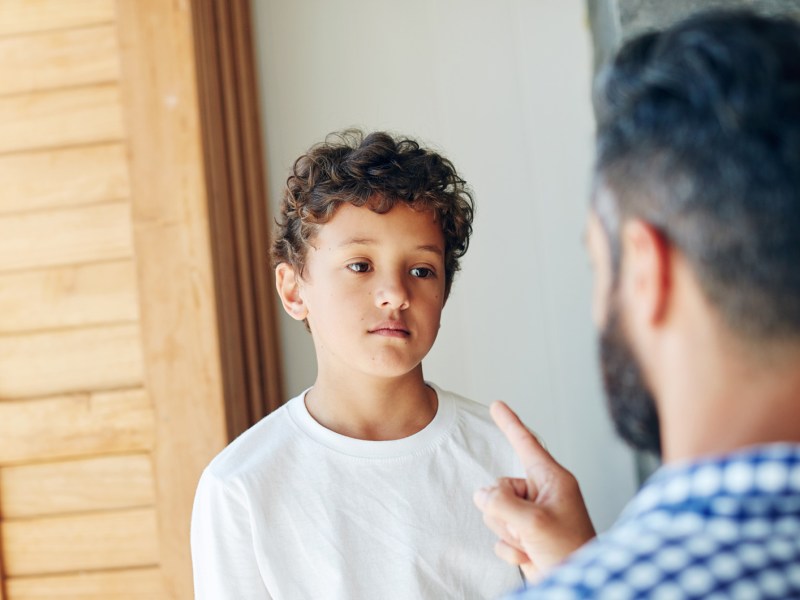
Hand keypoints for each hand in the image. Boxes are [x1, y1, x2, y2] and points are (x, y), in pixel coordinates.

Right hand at [474, 401, 595, 581]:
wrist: (575, 583)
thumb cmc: (569, 551)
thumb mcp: (532, 522)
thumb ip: (501, 503)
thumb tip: (482, 495)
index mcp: (552, 480)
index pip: (526, 443)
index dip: (509, 423)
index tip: (496, 405)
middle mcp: (542, 493)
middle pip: (500, 486)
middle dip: (504, 509)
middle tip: (526, 527)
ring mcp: (533, 515)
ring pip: (496, 510)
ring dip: (507, 530)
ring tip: (531, 542)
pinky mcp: (526, 534)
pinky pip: (500, 534)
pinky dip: (511, 547)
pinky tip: (529, 554)